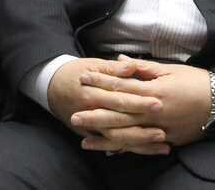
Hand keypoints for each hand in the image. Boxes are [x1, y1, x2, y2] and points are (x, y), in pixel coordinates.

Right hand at [48, 57, 166, 154]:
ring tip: (160, 145)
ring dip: (138, 143)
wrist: (51, 86)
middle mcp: (91, 112)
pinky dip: (126, 148)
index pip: (120, 99)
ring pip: (115, 139)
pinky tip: (144, 150)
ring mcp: (89, 126)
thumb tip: (132, 65)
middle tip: (163, 132)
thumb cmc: (76, 73)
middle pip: (119, 123)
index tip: (159, 104)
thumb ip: (114, 68)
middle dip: (142, 129)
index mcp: (93, 93)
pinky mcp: (89, 135)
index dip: (140, 103)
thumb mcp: (93, 64)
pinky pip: (109, 144)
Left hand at [78, 59, 214, 148]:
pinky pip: (141, 147)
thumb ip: (144, 69)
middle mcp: (154, 111)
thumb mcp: (171, 70)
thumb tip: (122, 62)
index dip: (101, 82)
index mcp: (154, 90)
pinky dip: (124, 149)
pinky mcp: (165, 139)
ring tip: (84, 138)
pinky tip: (109, 150)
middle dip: (95, 114)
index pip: (122, 85)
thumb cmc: (196, 82)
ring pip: (126, 134)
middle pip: (119, 113)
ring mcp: (159, 128)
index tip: (83, 78)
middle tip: (73, 115)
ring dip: (104, 136)